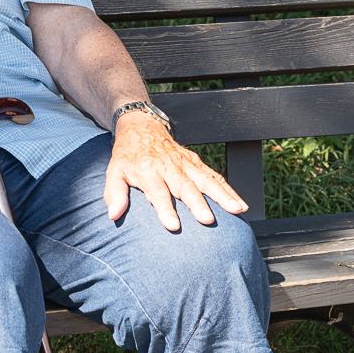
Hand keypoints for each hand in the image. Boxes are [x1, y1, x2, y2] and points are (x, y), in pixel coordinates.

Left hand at [102, 113, 246, 231]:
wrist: (141, 127)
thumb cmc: (127, 155)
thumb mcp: (114, 172)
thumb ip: (114, 194)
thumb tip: (113, 215)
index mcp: (148, 170)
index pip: (158, 192)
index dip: (165, 209)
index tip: (173, 226)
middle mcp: (169, 167)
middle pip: (185, 186)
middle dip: (198, 203)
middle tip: (208, 220)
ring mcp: (185, 164)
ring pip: (206, 179)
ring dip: (222, 195)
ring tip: (236, 210)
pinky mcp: (196, 162)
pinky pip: (215, 176)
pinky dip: (229, 189)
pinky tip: (240, 204)